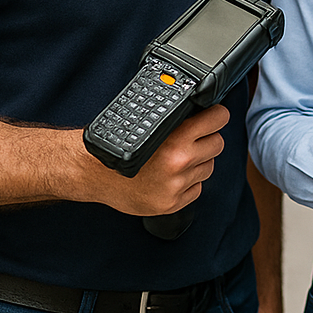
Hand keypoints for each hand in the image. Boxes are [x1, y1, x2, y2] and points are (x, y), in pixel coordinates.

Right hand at [82, 104, 229, 215]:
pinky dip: (188, 183)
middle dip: (207, 140)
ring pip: (209, 166)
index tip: (215, 116)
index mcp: (176, 137)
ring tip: (176, 160)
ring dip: (198, 163)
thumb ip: (180, 118)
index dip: (217, 116)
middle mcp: (179, 161)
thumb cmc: (120, 145)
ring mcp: (176, 184)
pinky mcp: (172, 203)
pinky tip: (171, 177)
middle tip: (192, 140)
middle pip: (217, 144)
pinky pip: (197, 188)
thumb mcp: (153, 123)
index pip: (218, 119)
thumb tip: (205, 108)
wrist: (94, 173)